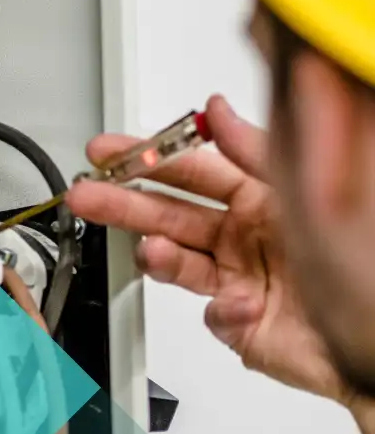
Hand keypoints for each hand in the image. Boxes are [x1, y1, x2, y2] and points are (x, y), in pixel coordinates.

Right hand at [66, 95, 360, 408]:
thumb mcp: (298, 185)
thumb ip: (253, 148)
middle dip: (122, 203)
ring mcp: (238, 278)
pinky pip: (214, 316)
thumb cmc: (357, 255)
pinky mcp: (239, 323)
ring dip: (157, 255)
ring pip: (179, 263)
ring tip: (149, 250)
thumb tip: (216, 109)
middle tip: (86, 194)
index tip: (107, 151)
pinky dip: (223, 312)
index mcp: (255, 197)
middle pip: (169, 214)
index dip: (144, 158)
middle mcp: (241, 236)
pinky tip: (238, 303)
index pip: (188, 170)